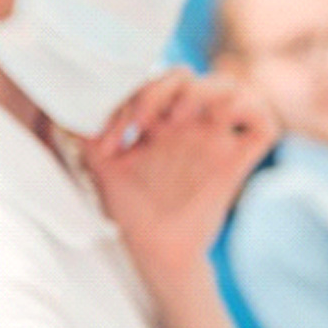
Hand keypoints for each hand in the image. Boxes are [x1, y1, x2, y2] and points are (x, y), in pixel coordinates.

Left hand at [81, 69, 278, 293]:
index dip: (141, 93)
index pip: (162, 80)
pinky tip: (222, 124)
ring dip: (209, 92)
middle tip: (152, 119)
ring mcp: (217, 141)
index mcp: (163, 122)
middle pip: (196, 76)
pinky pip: (265, 125)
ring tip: (182, 117)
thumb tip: (62, 107)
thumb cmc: (131, 211)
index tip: (120, 132)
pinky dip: (252, 112)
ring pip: (234, 88)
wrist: (154, 250)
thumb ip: (87, 135)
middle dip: (172, 88)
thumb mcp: (103, 166)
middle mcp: (192, 126)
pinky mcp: (237, 162)